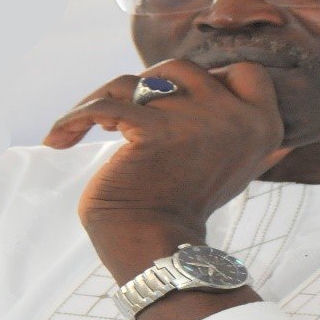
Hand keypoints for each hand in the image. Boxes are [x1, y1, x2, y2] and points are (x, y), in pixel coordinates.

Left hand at [43, 59, 287, 239]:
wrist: (155, 250)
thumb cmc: (183, 210)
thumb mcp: (228, 167)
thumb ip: (237, 132)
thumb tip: (251, 106)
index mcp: (262, 127)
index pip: (246, 73)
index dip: (210, 78)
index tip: (178, 102)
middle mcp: (237, 120)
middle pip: (183, 69)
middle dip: (148, 86)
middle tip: (124, 114)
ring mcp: (196, 122)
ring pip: (137, 82)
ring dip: (106, 97)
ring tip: (88, 126)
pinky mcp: (153, 131)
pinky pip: (103, 106)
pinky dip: (74, 120)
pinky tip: (58, 139)